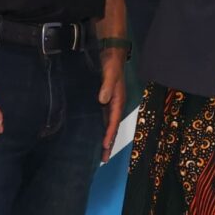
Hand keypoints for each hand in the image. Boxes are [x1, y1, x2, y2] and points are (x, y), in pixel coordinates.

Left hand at [98, 46, 127, 162]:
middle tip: (104, 159)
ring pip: (108, 125)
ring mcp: (111, 104)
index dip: (109, 134)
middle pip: (112, 128)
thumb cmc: (112, 64)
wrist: (113, 54)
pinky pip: (104, 119)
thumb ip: (106, 86)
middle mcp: (116, 105)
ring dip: (106, 139)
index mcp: (118, 101)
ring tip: (102, 154)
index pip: (114, 121)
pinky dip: (102, 129)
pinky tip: (96, 135)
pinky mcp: (105, 101)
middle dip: (109, 143)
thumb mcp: (110, 73)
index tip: (105, 146)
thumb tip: (103, 100)